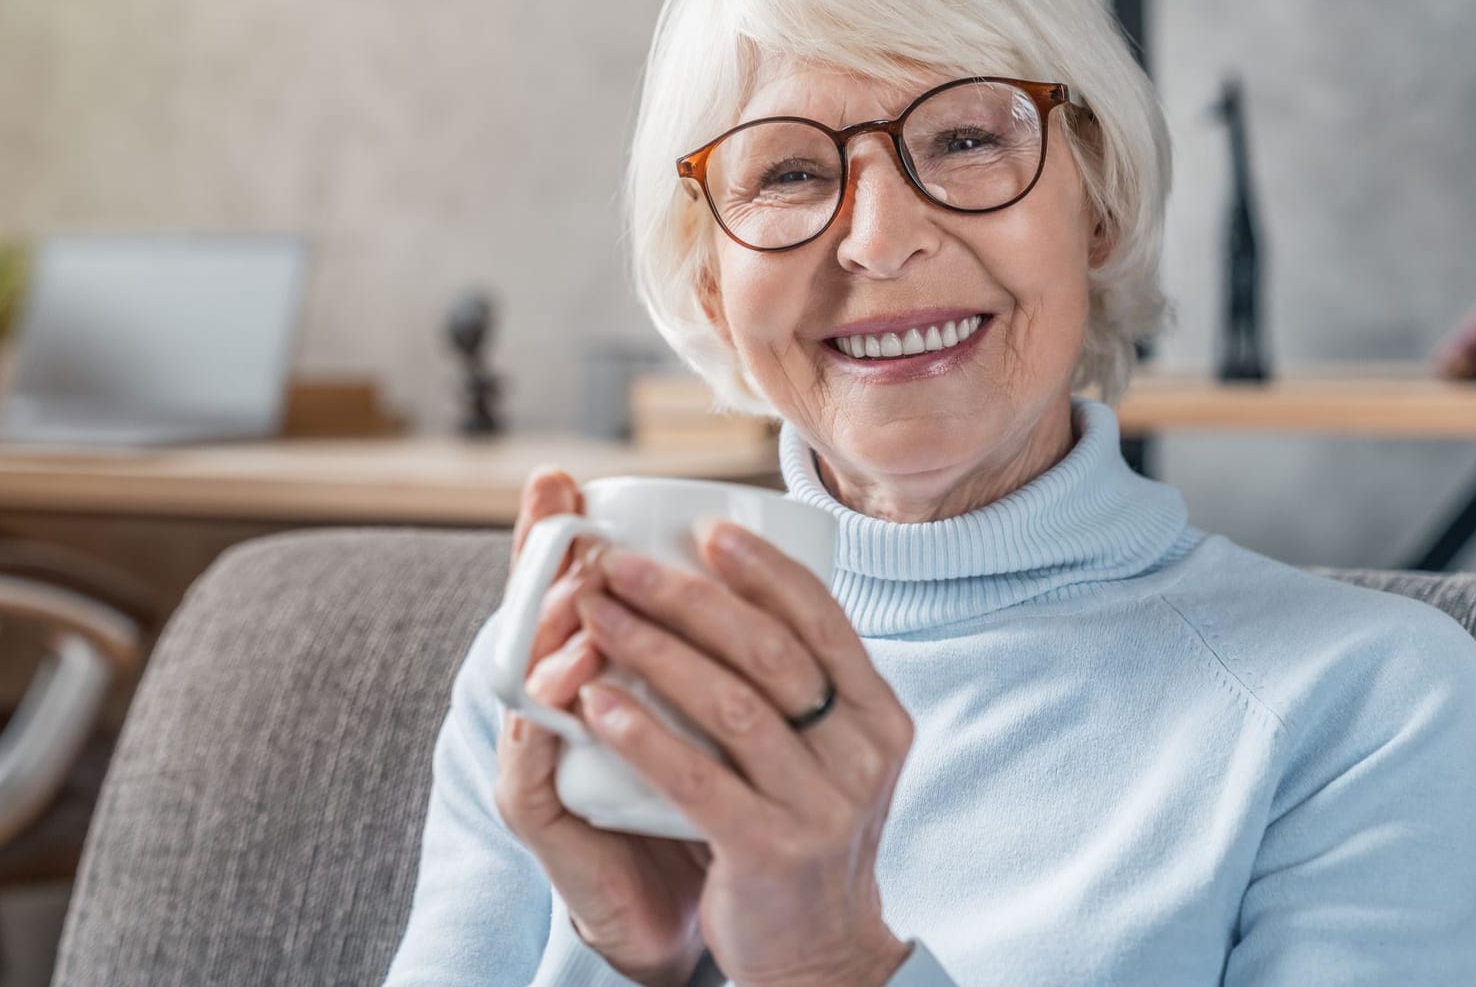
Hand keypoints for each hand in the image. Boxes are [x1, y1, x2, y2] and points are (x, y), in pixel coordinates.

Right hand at [492, 467, 708, 986]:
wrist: (685, 913)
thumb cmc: (704, 803)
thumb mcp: (716, 715)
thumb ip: (722, 653)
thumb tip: (770, 565)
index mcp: (590, 674)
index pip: (562, 592)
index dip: (553, 534)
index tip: (560, 477)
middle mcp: (550, 707)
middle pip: (528, 618)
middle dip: (542, 558)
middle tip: (563, 512)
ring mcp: (535, 756)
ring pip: (526, 676)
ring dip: (551, 625)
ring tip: (585, 587)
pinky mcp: (536, 812)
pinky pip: (534, 753)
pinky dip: (557, 712)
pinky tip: (582, 679)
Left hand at [571, 520, 914, 986]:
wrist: (819, 953)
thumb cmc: (803, 832)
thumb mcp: (832, 754)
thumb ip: (805, 685)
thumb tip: (736, 585)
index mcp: (880, 716)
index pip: (822, 619)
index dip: (763, 569)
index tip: (705, 531)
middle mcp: (862, 755)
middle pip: (769, 651)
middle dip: (687, 597)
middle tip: (618, 565)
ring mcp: (821, 805)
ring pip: (730, 706)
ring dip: (653, 651)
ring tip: (596, 616)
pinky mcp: (771, 851)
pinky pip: (697, 778)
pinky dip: (643, 734)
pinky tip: (596, 703)